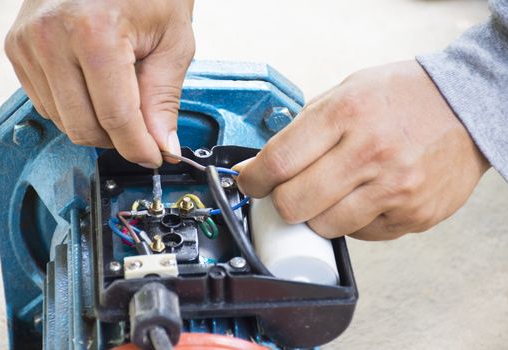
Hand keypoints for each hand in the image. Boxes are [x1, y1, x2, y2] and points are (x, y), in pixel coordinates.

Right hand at [5, 0, 194, 166]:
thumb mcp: (172, 42)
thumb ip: (164, 99)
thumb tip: (163, 145)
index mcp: (94, 31)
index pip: (116, 117)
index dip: (139, 147)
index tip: (154, 156)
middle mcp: (51, 37)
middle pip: (84, 127)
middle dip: (120, 139)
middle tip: (144, 129)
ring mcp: (28, 43)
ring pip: (64, 122)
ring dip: (98, 124)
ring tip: (121, 94)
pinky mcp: (18, 49)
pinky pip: (47, 104)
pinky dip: (76, 108)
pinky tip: (95, 86)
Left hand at [237, 61, 488, 239]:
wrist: (467, 107)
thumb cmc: (401, 97)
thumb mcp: (346, 91)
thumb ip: (302, 129)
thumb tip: (259, 165)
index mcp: (347, 113)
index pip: (279, 161)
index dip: (254, 179)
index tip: (250, 183)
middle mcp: (371, 152)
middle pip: (295, 203)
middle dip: (280, 203)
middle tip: (285, 194)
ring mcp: (395, 188)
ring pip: (325, 226)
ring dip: (317, 215)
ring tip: (333, 192)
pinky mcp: (413, 215)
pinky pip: (361, 234)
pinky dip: (353, 221)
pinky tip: (366, 197)